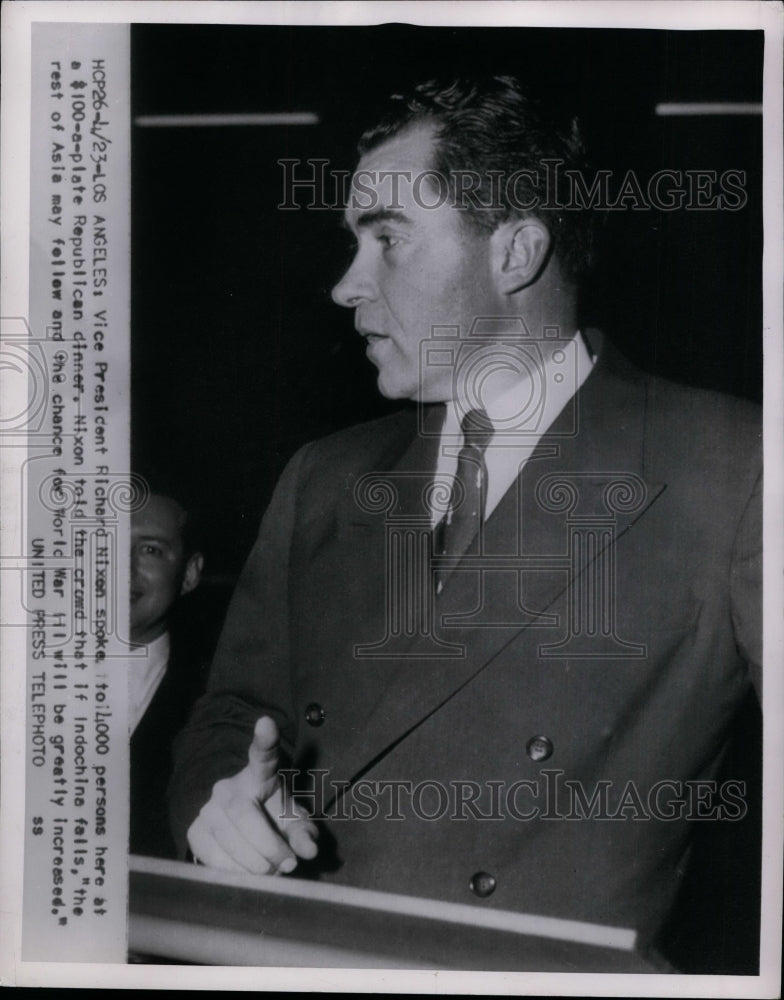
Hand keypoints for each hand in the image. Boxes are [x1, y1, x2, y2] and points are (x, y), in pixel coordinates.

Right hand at [187, 715, 317, 873]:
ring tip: (271, 871)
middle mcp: (229, 786)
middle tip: (287, 864)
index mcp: (260, 774)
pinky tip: (247, 875)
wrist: (240, 829)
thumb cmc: (273, 818)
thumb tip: (309, 850)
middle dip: (268, 846)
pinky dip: (234, 871)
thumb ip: (304, 833)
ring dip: (254, 864)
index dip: (264, 739)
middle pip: (245, 814)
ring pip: (228, 838)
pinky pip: (212, 856)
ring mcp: (208, 808)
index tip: (266, 723)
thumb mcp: (293, 822)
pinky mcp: (195, 831)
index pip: (263, 754)